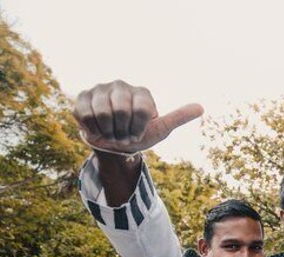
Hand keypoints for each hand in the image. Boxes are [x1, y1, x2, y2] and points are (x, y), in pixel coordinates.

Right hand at [73, 80, 202, 153]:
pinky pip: (85, 115)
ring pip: (103, 113)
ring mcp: (100, 89)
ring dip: (108, 131)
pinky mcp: (82, 96)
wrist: (114, 144)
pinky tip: (98, 128)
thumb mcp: (161, 129)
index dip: (138, 129)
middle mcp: (121, 85)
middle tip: (123, 133)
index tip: (137, 132)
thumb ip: (178, 117)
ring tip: (111, 131)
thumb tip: (201, 108)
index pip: (142, 111)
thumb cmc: (139, 133)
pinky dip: (92, 129)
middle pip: (121, 111)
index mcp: (142, 92)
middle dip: (123, 131)